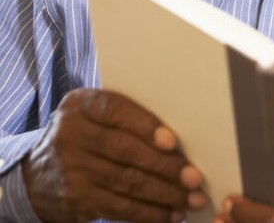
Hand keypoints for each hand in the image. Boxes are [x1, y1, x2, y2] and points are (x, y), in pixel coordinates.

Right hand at [22, 88, 208, 222]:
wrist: (35, 173)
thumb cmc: (85, 133)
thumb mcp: (92, 113)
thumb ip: (125, 115)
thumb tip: (178, 134)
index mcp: (81, 105)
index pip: (117, 112)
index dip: (146, 127)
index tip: (173, 142)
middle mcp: (72, 136)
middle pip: (126, 152)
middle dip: (165, 167)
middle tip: (195, 178)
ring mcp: (71, 171)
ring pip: (126, 183)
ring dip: (164, 194)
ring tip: (192, 199)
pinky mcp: (76, 202)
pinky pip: (119, 209)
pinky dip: (149, 214)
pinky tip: (170, 215)